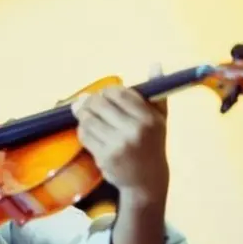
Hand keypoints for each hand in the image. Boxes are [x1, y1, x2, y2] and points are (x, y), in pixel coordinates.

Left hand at [71, 64, 168, 203]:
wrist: (147, 180)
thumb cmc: (153, 144)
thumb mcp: (160, 119)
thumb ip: (156, 92)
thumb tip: (156, 63)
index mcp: (149, 118)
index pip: (119, 92)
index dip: (107, 91)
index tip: (105, 96)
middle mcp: (135, 130)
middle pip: (99, 104)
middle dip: (90, 101)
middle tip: (88, 103)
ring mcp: (118, 145)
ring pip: (88, 119)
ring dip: (83, 114)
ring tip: (85, 114)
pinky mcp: (104, 157)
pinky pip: (84, 135)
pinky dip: (82, 130)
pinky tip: (88, 130)